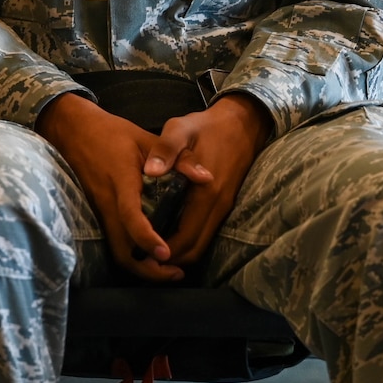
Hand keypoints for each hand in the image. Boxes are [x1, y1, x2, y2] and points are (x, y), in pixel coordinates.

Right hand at [38, 91, 187, 281]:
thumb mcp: (147, 138)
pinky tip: (149, 251)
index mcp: (121, 181)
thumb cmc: (111, 132)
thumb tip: (208, 178)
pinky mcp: (96, 213)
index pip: (130, 216)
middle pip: (120, 249)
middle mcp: (106, 201)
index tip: (166, 253)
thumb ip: (178, 159)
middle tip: (174, 272)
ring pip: (116, 249)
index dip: (146, 238)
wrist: (72, 129)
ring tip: (166, 267)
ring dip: (140, 265)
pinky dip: (132, 252)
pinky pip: (113, 240)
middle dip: (147, 269)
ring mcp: (98, 210)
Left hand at [151, 93, 272, 267]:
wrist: (241, 123)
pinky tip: (169, 231)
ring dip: (180, 251)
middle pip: (195, 249)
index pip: (185, 238)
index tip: (140, 255)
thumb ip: (165, 150)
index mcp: (205, 194)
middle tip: (142, 258)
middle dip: (170, 258)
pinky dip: (189, 239)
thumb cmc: (205, 126)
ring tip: (152, 249)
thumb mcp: (180, 129)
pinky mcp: (225, 204)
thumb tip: (149, 172)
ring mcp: (224, 207)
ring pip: (202, 243)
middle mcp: (218, 207)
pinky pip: (206, 232)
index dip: (164, 251)